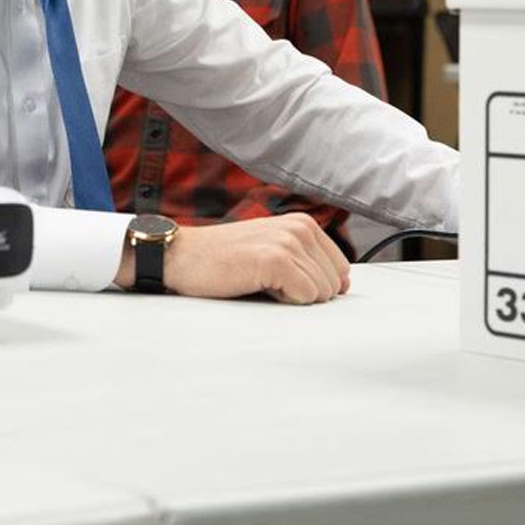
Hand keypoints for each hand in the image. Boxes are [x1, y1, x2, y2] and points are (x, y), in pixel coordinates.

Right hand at [118, 213, 350, 304]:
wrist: (182, 256)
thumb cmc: (223, 260)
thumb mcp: (271, 251)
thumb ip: (306, 262)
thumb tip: (342, 287)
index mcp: (302, 223)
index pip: (340, 269)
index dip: (315, 286)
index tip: (283, 282)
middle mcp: (300, 227)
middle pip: (334, 283)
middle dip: (305, 293)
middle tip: (268, 283)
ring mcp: (289, 241)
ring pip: (322, 292)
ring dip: (291, 298)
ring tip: (259, 282)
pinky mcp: (276, 259)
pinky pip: (306, 297)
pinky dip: (284, 301)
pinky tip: (257, 286)